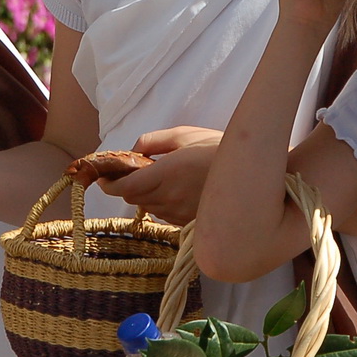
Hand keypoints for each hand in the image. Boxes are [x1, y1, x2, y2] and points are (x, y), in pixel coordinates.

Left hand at [97, 127, 223, 224]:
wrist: (252, 173)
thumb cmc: (219, 149)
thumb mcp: (184, 134)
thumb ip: (152, 141)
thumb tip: (132, 151)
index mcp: (167, 174)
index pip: (125, 188)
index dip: (109, 184)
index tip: (104, 176)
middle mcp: (170, 198)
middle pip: (132, 199)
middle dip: (126, 186)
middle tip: (130, 171)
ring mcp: (180, 213)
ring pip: (148, 208)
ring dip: (144, 195)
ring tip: (157, 179)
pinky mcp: (189, 222)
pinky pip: (164, 215)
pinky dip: (160, 203)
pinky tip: (174, 190)